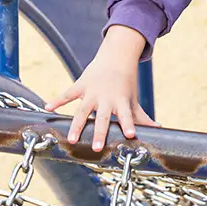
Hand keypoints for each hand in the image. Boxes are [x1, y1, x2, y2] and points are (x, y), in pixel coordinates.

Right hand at [46, 26, 157, 151]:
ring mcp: (92, 92)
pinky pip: (67, 94)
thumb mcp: (133, 100)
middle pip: (102, 118)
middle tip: (97, 147)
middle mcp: (106, 98)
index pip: (126, 116)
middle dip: (100, 132)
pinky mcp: (81, 85)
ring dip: (77, 124)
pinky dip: (57, 100)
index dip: (128, 125)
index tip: (130, 135)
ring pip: (82, 110)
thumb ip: (142, 117)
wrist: (116, 58)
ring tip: (72, 139)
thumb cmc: (126, 83)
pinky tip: (47, 108)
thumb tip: (159, 129)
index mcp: (121, 102)